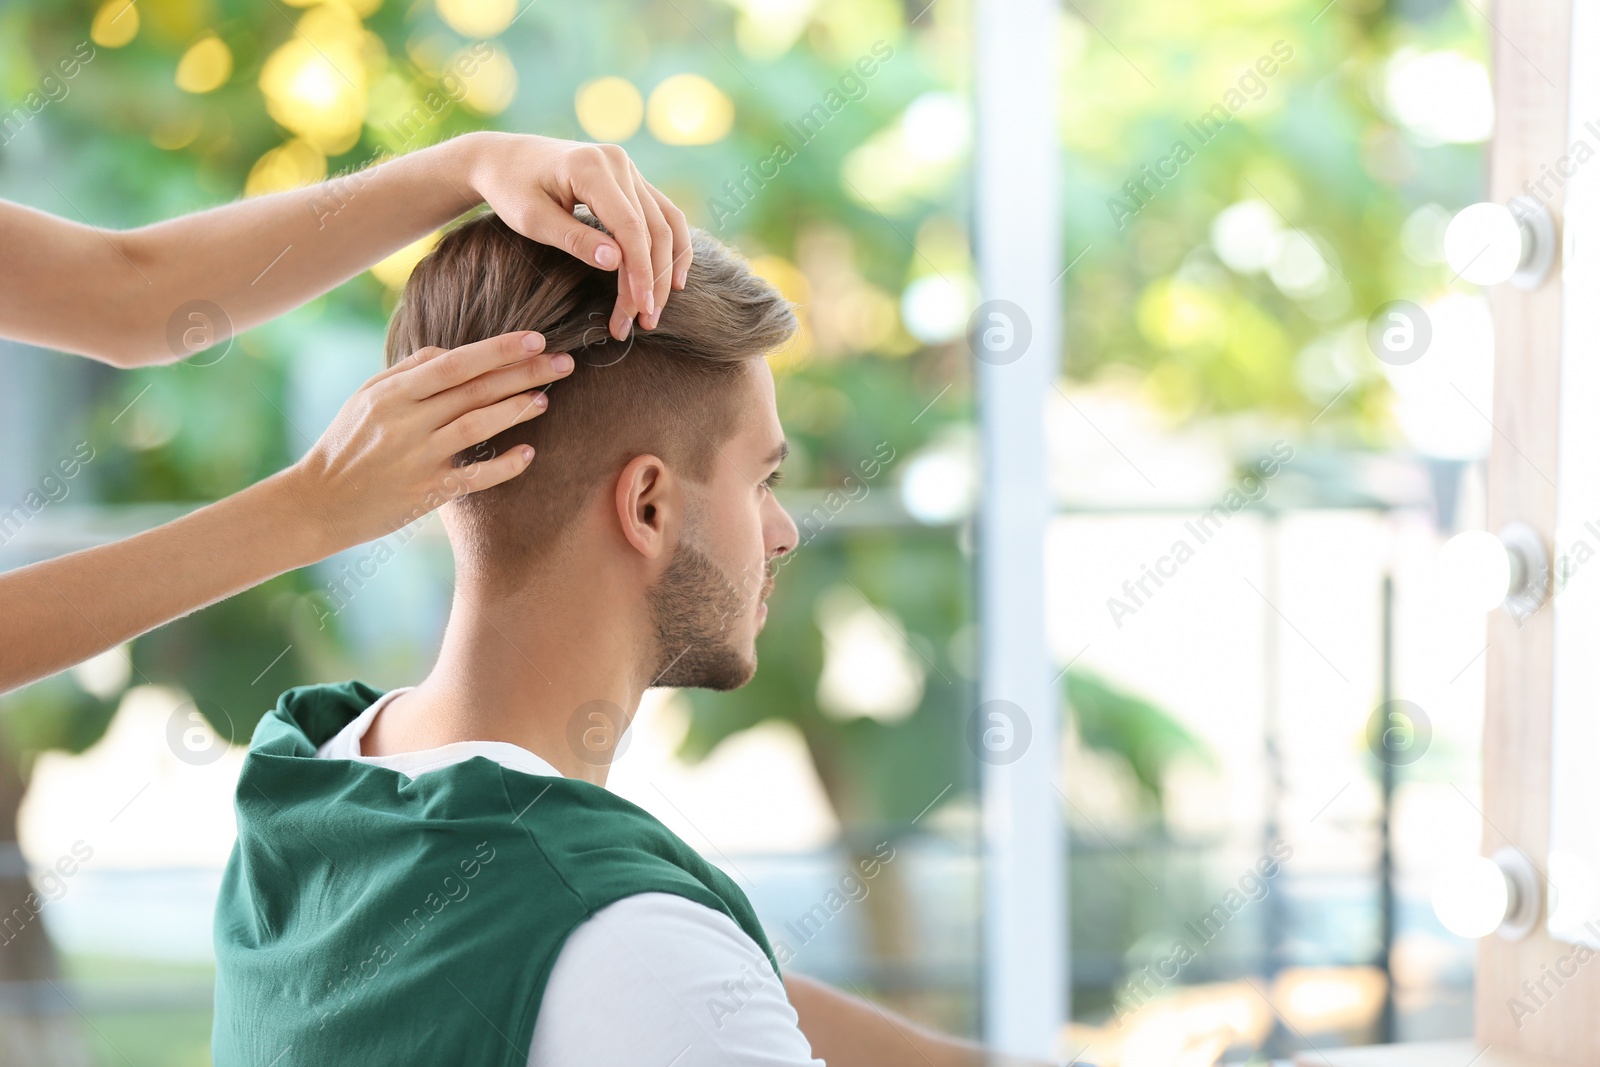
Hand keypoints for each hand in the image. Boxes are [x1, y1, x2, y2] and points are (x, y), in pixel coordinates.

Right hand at [285, 330, 572, 553]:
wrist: (316, 503)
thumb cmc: (346, 443)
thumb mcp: (367, 396)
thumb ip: (409, 370)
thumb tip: (452, 351)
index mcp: (393, 392)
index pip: (456, 363)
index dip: (499, 350)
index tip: (536, 339)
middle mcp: (407, 421)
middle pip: (475, 390)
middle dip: (523, 373)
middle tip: (564, 363)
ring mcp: (417, 458)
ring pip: (477, 427)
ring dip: (516, 411)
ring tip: (544, 399)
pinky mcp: (426, 493)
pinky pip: (474, 477)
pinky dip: (503, 466)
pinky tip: (528, 454)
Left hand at [461, 132, 691, 341]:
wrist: (504, 158)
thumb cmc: (511, 189)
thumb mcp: (533, 219)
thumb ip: (575, 239)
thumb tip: (617, 263)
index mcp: (590, 167)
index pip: (630, 227)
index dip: (640, 272)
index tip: (639, 309)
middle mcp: (617, 162)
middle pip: (653, 229)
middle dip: (652, 279)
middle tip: (645, 322)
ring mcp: (628, 168)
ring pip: (665, 223)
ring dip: (666, 268)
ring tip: (657, 308)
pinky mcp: (631, 178)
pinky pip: (663, 213)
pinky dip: (672, 246)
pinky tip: (673, 277)